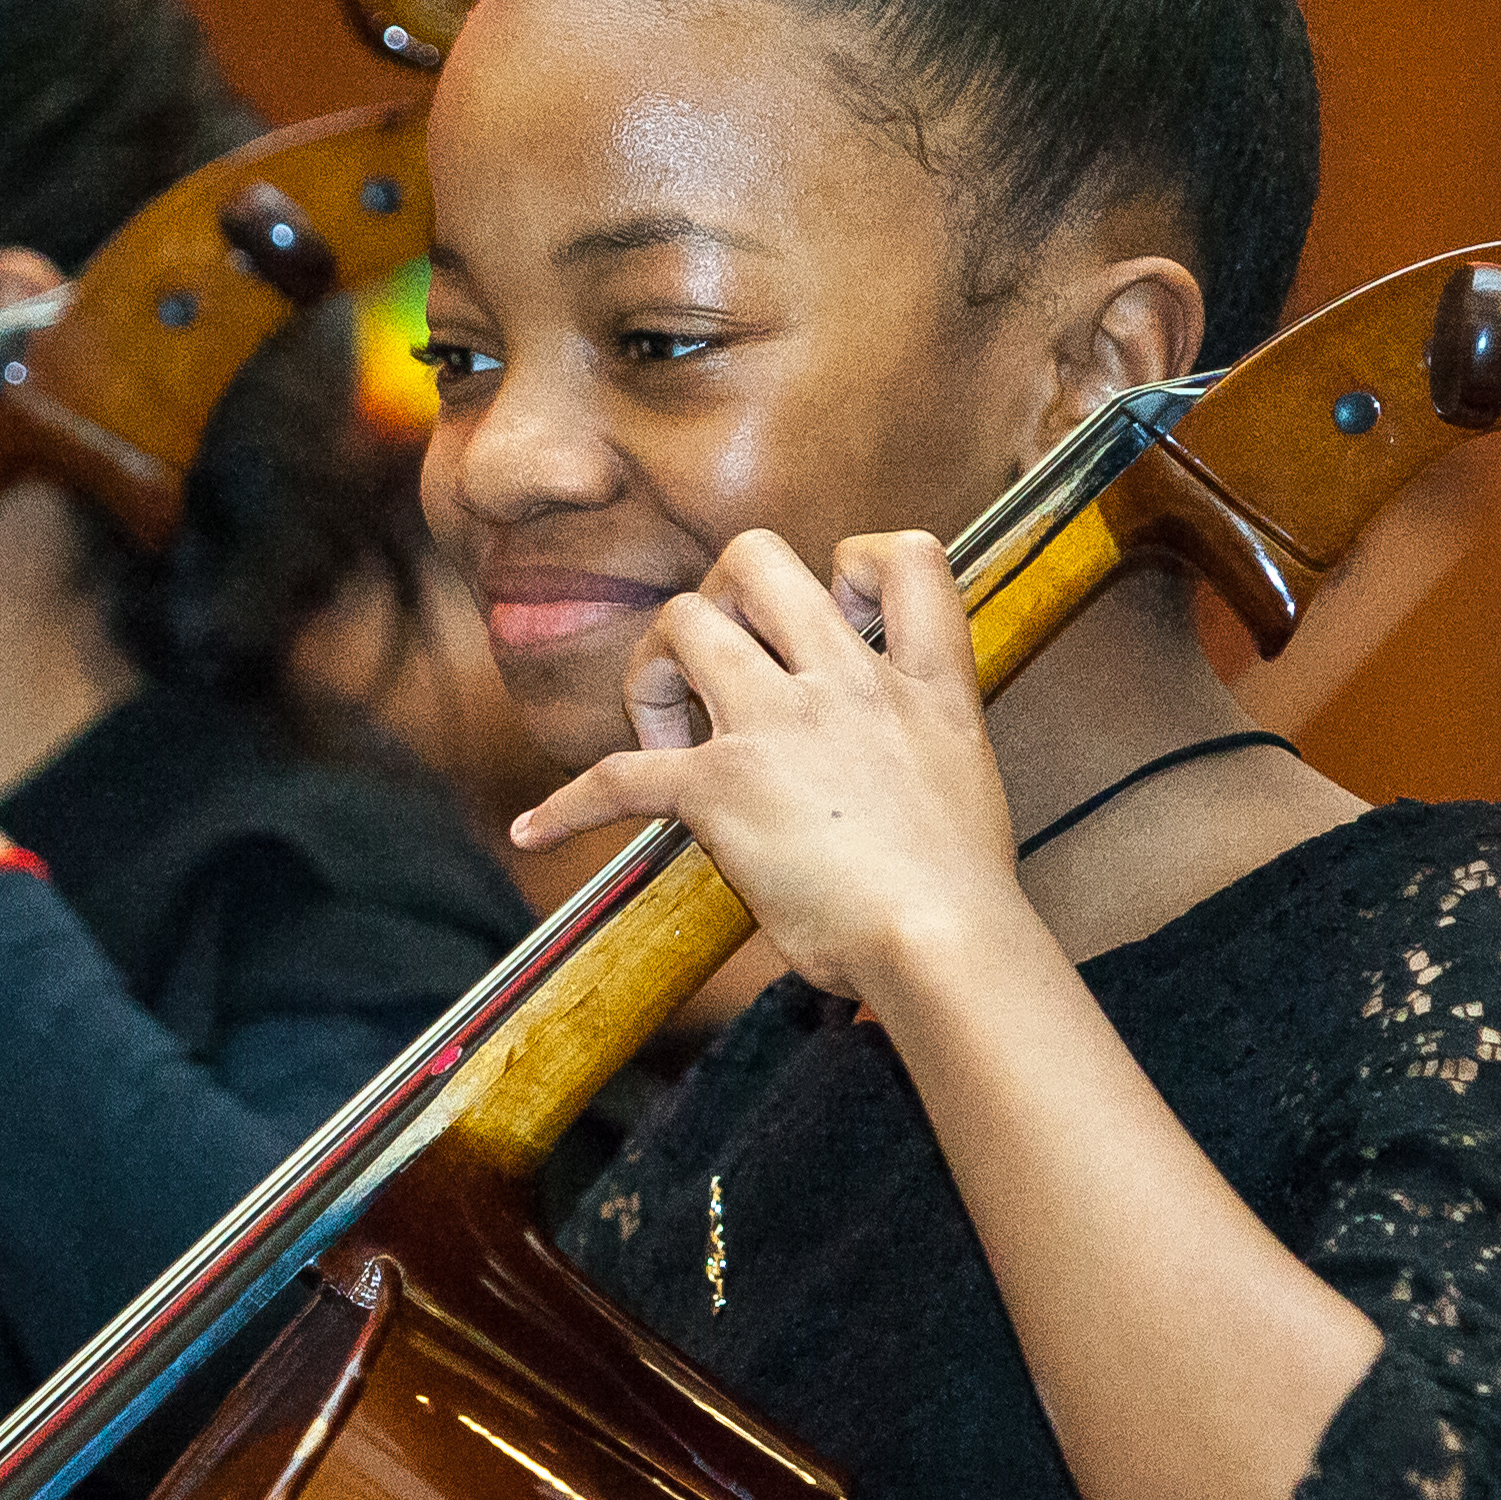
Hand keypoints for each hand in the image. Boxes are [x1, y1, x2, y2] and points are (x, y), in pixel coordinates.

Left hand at [507, 530, 1032, 1007]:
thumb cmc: (959, 893)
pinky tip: (536, 830)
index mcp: (923, 682)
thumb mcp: (965, 780)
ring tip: (668, 739)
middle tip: (716, 672)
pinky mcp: (721, 786)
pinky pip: (616, 774)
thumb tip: (859, 777)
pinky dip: (567, 805)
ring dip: (655, 671)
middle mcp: (848, 682)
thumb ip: (913, 742)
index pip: (906, 556)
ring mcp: (779, 724)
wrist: (946, 942)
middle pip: (755, 558)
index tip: (833, 608)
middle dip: (717, 599)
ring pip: (682, 621)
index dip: (858, 560)